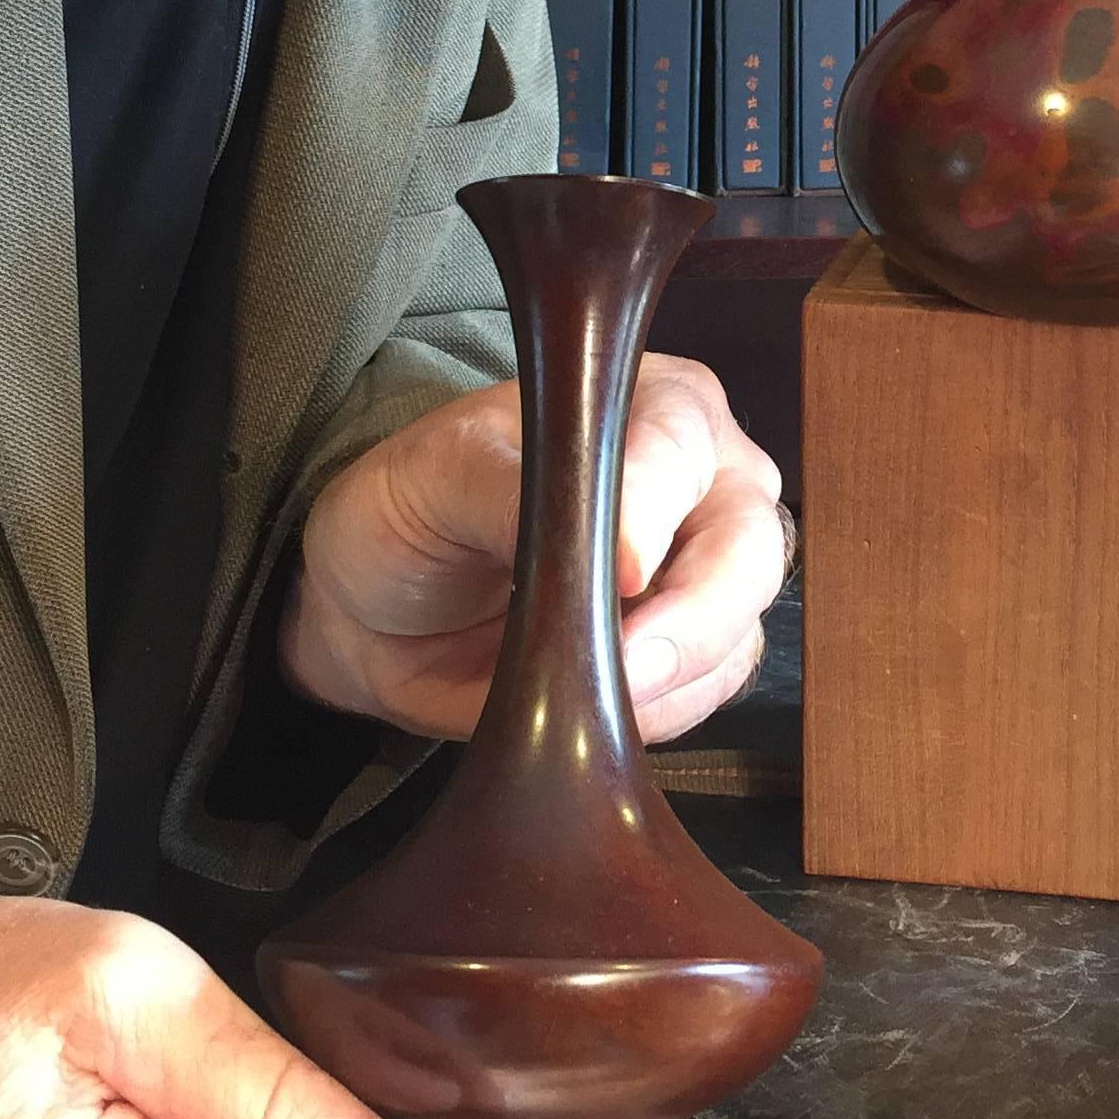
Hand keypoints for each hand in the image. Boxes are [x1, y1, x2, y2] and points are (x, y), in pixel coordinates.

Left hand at [284, 356, 784, 746]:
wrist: (372, 606)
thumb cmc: (413, 512)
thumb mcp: (439, 476)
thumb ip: (516, 491)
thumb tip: (618, 549)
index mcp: (653, 406)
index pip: (683, 451)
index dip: (657, 516)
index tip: (619, 576)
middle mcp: (701, 483)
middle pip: (747, 549)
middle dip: (692, 620)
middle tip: (624, 663)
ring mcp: (703, 573)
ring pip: (738, 631)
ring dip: (671, 678)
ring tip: (581, 683)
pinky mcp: (688, 655)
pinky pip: (709, 693)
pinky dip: (663, 712)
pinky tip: (597, 700)